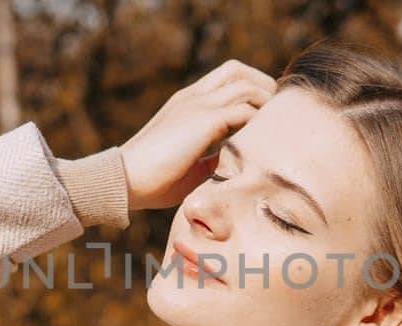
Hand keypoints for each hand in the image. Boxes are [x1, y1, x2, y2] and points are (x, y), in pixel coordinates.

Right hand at [120, 60, 276, 210]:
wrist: (124, 180)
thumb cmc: (152, 180)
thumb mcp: (188, 164)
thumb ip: (211, 157)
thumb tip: (233, 164)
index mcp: (186, 102)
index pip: (224, 77)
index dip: (249, 87)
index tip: (265, 108)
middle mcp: (192, 97)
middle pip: (237, 70)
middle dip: (262, 84)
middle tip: (277, 109)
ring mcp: (197, 105)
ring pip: (245, 85)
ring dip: (265, 101)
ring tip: (277, 123)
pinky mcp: (202, 121)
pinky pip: (243, 110)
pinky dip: (258, 120)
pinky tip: (263, 139)